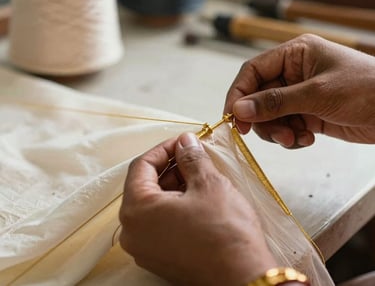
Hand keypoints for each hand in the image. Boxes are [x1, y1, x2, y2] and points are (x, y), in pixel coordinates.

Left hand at [119, 133, 276, 284]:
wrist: (244, 279)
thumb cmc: (225, 232)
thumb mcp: (209, 183)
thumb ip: (191, 157)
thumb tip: (185, 142)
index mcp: (137, 211)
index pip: (141, 166)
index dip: (164, 148)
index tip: (183, 142)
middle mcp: (133, 232)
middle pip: (145, 185)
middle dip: (170, 167)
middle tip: (193, 156)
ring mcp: (145, 249)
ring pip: (154, 204)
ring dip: (174, 185)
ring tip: (199, 175)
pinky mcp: (160, 258)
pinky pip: (160, 222)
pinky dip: (175, 205)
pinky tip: (197, 198)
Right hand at [224, 34, 374, 147]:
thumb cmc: (366, 89)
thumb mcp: (316, 93)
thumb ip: (275, 102)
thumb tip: (238, 109)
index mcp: (294, 54)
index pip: (253, 71)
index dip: (239, 94)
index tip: (233, 118)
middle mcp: (293, 73)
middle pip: (258, 96)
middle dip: (263, 119)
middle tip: (273, 135)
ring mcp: (299, 94)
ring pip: (269, 115)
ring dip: (277, 130)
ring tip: (295, 138)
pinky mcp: (307, 113)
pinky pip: (285, 126)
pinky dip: (291, 136)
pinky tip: (306, 138)